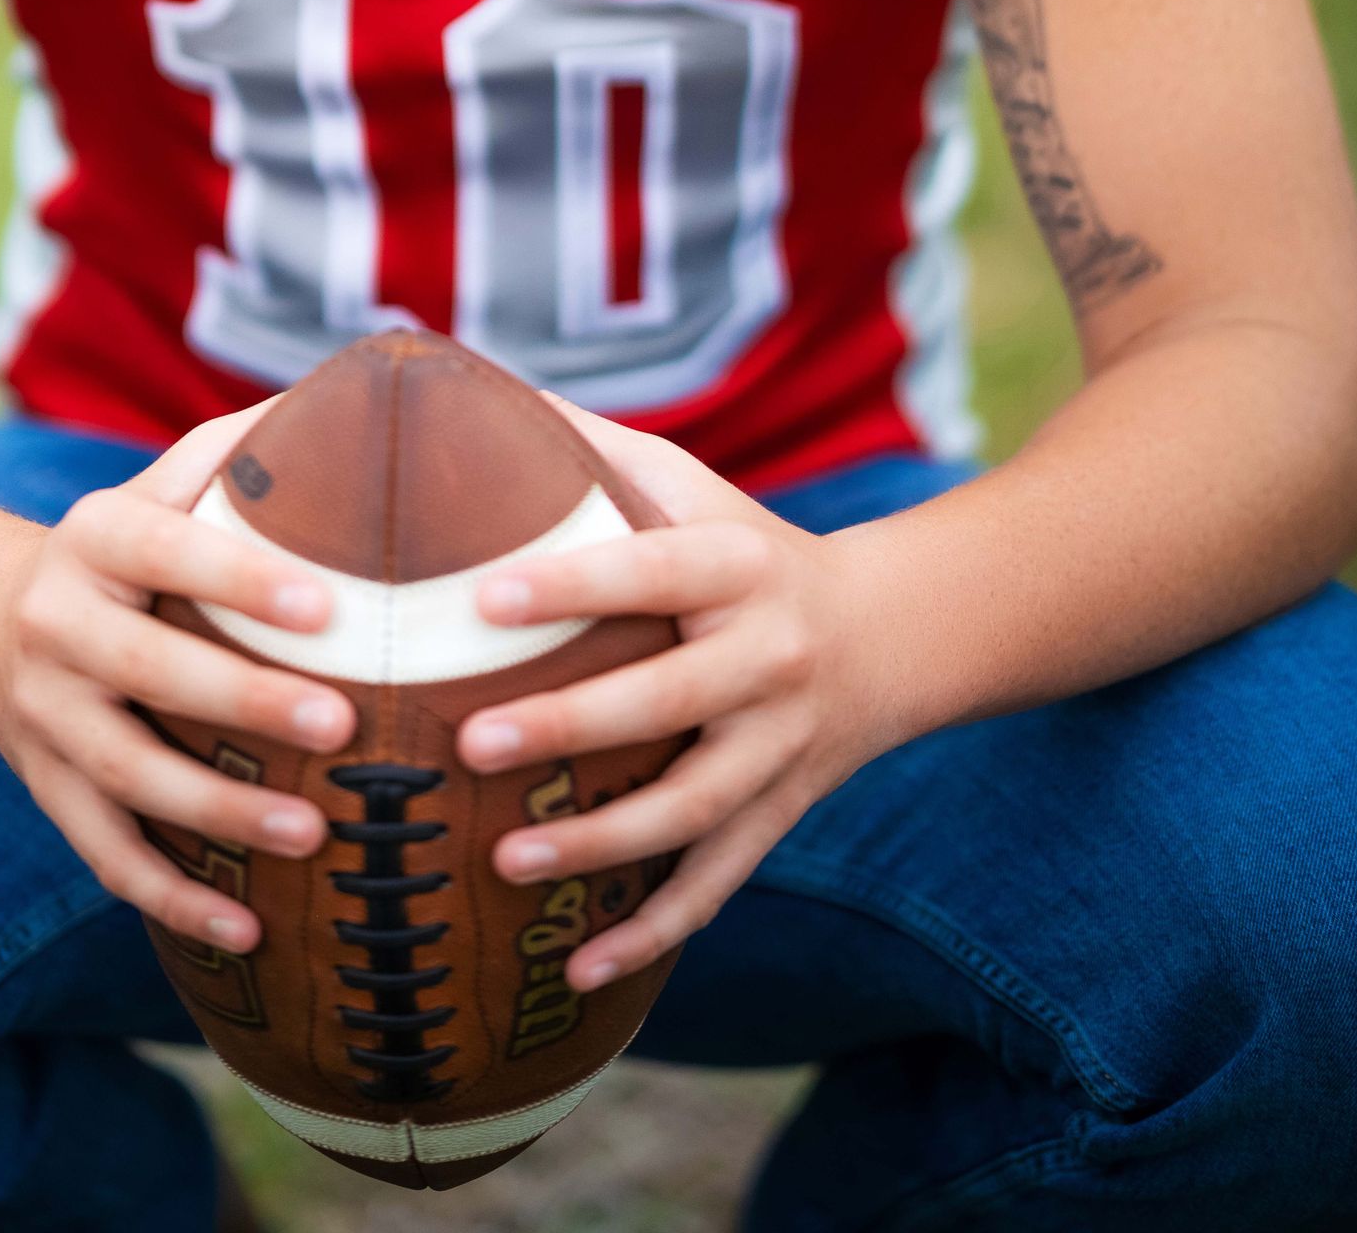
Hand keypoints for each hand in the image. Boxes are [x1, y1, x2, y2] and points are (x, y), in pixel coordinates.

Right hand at [0, 402, 354, 955]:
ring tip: (312, 834)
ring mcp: (43, 719)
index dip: (241, 575)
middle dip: (243, 701)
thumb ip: (233, 454)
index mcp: (94, 538)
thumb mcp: (154, 486)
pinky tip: (250, 931)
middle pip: (147, 669)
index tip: (328, 604)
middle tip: (342, 725)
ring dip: (218, 813)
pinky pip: (106, 857)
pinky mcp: (46, 793)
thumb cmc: (123, 546)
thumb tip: (351, 404)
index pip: (167, 547)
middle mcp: (57, 625)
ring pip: (126, 775)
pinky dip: (173, 900)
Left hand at [457, 408, 900, 988]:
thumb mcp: (690, 485)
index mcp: (737, 566)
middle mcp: (768, 659)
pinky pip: (716, 885)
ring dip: (601, 844)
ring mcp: (780, 748)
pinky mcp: (779, 816)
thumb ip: (590, 446)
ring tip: (505, 862)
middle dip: (570, 726)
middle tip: (469, 743)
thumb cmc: (745, 546)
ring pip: (691, 809)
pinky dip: (651, 931)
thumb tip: (466, 385)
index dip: (572, 583)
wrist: (890, 634)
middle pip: (667, 701)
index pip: (651, 571)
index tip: (482, 596)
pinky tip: (578, 971)